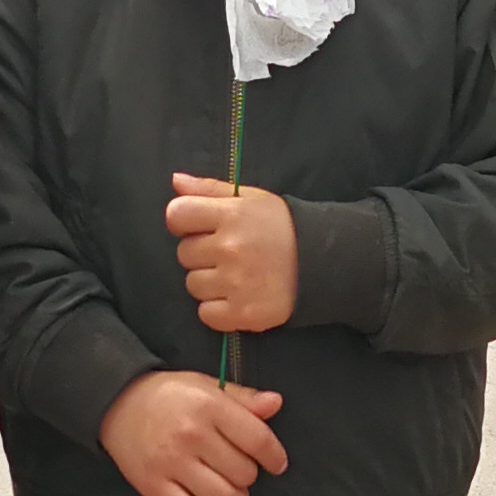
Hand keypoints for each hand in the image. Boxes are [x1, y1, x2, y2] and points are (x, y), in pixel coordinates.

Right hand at [96, 369, 287, 495]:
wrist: (118, 403)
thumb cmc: (168, 395)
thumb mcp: (208, 386)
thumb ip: (243, 398)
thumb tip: (275, 403)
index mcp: (208, 406)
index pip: (257, 439)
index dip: (274, 456)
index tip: (276, 463)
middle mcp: (191, 435)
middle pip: (243, 472)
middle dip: (249, 475)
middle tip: (238, 469)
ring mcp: (171, 464)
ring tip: (231, 490)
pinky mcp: (153, 488)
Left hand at [166, 174, 297, 332]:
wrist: (320, 263)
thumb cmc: (280, 227)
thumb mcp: (249, 198)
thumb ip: (209, 189)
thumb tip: (175, 181)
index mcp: (231, 215)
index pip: (177, 214)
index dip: (184, 221)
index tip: (199, 226)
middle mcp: (231, 248)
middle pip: (183, 253)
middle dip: (201, 253)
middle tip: (229, 252)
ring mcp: (236, 283)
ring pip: (193, 285)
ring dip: (209, 282)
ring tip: (236, 274)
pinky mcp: (243, 313)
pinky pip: (206, 313)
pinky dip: (218, 309)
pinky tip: (237, 296)